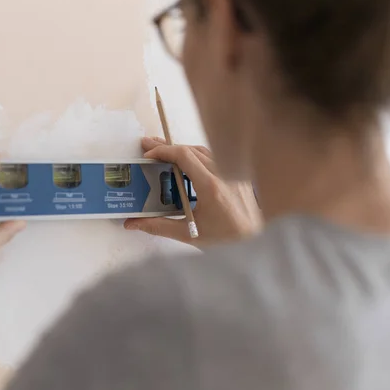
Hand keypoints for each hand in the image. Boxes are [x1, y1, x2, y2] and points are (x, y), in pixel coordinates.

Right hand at [124, 137, 262, 247]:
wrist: (256, 244)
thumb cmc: (225, 241)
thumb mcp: (189, 234)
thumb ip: (158, 226)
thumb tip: (133, 223)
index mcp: (211, 186)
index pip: (184, 156)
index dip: (163, 151)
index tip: (148, 156)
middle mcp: (224, 174)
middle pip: (192, 149)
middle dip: (167, 147)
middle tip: (147, 145)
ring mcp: (233, 173)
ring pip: (204, 151)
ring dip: (182, 150)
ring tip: (163, 152)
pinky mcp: (238, 177)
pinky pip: (215, 159)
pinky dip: (197, 157)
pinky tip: (187, 164)